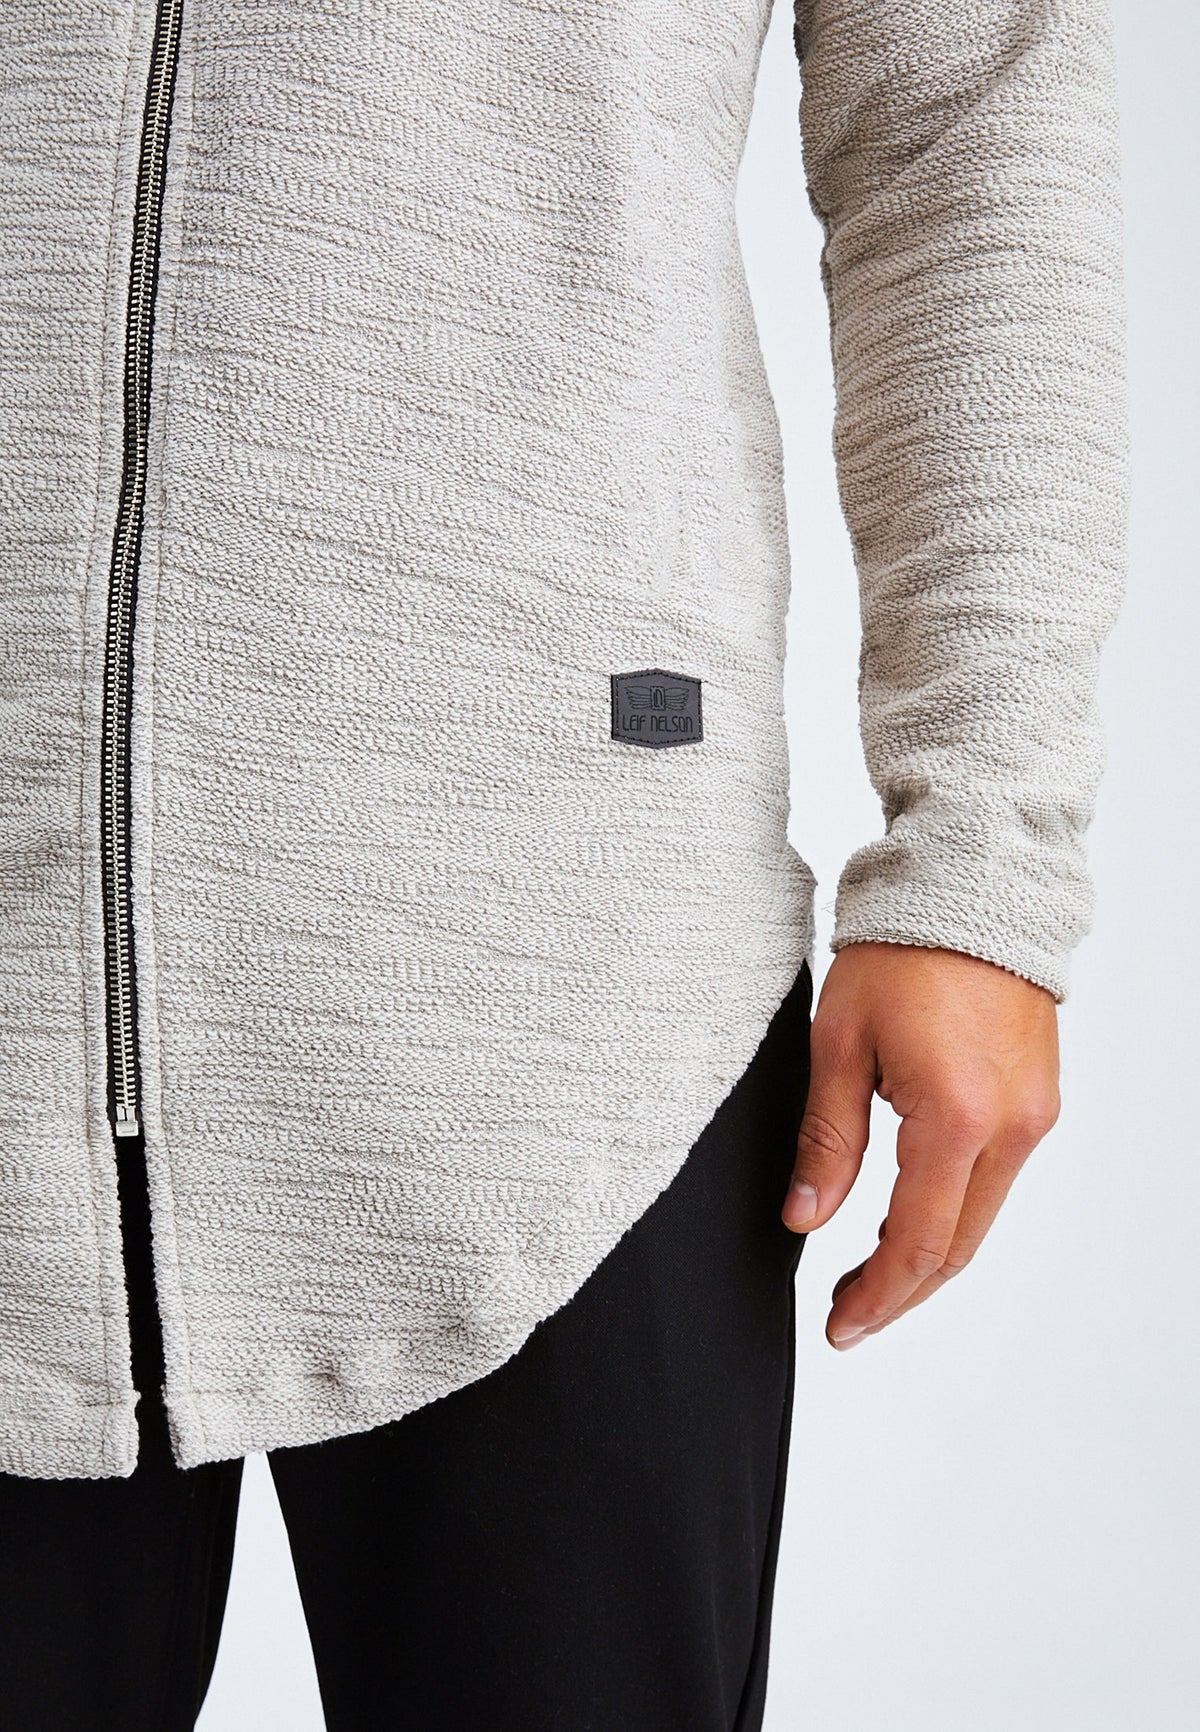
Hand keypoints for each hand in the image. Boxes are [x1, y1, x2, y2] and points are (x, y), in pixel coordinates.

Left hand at [780, 941, 1059, 1350]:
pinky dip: (954, 1211)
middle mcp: (1011, 1126)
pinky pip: (996, 1178)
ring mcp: (1033, 1114)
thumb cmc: (900, 952)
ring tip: (868, 1275)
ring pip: (982, 1217)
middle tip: (849, 1316)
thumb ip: (827, 1142)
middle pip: (959, 1248)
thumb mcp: (839, 1046)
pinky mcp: (1038, 1098)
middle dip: (902, 1293)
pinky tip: (911, 1215)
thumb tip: (805, 1218)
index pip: (918, 1243)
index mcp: (957, 1117)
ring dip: (929, 1256)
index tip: (840, 1327)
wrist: (972, 887)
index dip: (877, 1296)